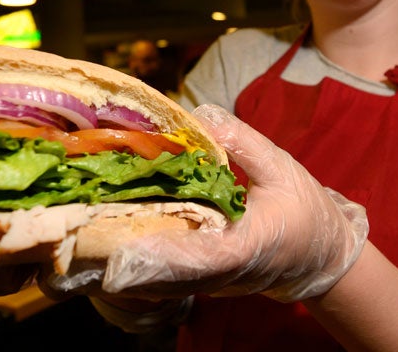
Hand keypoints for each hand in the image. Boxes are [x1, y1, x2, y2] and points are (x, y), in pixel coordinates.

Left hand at [100, 104, 368, 301]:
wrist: (322, 258)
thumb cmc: (306, 212)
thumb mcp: (282, 167)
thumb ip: (243, 142)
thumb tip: (201, 114)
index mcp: (243, 248)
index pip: (197, 257)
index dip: (159, 254)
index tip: (122, 248)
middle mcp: (218, 273)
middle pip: (161, 275)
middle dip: (120, 258)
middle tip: (76, 238)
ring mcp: (206, 282)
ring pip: (155, 280)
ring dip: (120, 259)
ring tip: (78, 234)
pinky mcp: (198, 279)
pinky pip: (160, 274)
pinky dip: (133, 258)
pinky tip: (102, 236)